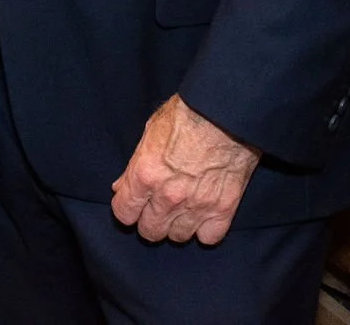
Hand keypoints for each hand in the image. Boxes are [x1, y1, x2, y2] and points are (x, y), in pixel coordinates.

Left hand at [110, 95, 260, 245]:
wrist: (228, 111)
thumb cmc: (189, 114)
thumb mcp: (151, 131)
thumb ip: (134, 165)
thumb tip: (121, 187)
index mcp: (145, 174)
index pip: (124, 213)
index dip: (127, 209)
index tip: (134, 204)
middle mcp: (168, 196)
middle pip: (150, 231)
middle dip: (150, 220)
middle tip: (158, 207)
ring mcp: (196, 205)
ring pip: (178, 237)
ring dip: (177, 225)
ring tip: (182, 209)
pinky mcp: (223, 209)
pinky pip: (208, 238)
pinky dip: (205, 230)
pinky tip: (204, 215)